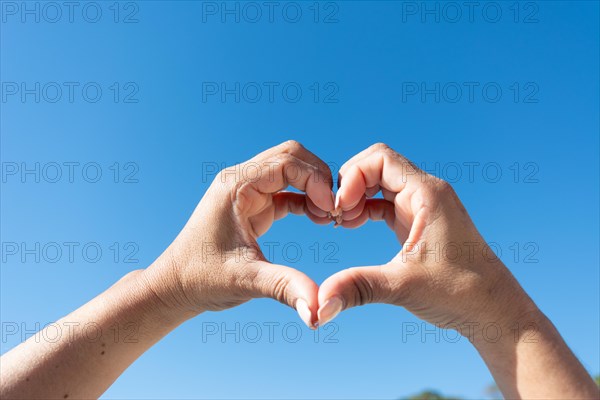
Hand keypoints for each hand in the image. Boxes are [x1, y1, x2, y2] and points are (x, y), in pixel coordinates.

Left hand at [143, 140, 334, 327]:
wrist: (177, 287)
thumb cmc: (202, 279)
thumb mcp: (246, 281)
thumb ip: (284, 287)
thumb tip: (317, 309)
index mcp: (235, 186)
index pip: (285, 162)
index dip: (315, 180)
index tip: (331, 209)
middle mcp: (241, 181)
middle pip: (291, 156)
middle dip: (318, 177)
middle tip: (336, 208)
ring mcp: (248, 191)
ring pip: (291, 170)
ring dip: (314, 187)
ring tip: (330, 216)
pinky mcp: (254, 205)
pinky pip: (288, 191)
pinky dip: (307, 200)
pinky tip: (320, 219)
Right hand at [317, 143, 535, 332]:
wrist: (492, 310)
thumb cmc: (461, 292)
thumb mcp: (403, 287)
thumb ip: (359, 288)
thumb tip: (319, 305)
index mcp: (428, 194)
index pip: (380, 159)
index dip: (352, 176)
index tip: (340, 209)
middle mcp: (425, 193)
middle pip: (376, 165)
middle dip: (350, 183)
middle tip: (335, 215)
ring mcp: (422, 206)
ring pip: (379, 182)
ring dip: (356, 196)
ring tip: (341, 222)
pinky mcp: (417, 221)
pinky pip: (384, 202)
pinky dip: (365, 208)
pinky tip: (351, 226)